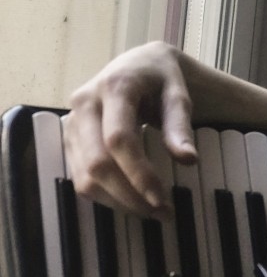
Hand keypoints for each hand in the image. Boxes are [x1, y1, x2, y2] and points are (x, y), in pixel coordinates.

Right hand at [64, 41, 195, 219]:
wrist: (137, 64)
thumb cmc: (161, 78)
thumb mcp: (178, 95)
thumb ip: (180, 127)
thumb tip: (188, 160)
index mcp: (114, 88)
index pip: (119, 139)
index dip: (139, 173)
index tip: (162, 198)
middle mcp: (84, 104)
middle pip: (97, 163)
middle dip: (128, 195)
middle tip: (161, 213)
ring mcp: (71, 123)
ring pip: (84, 176)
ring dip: (116, 201)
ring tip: (151, 212)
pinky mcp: (68, 138)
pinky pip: (80, 176)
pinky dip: (105, 195)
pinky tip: (131, 201)